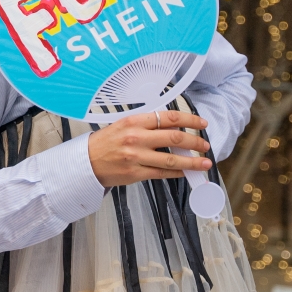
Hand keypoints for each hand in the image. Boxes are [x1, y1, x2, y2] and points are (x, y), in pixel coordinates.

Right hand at [85, 109, 211, 188]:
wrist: (86, 162)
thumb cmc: (105, 143)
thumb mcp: (123, 125)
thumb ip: (146, 125)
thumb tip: (172, 128)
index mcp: (134, 121)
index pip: (168, 118)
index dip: (189, 120)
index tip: (201, 123)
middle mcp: (136, 138)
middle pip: (174, 138)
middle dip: (195, 142)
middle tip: (205, 144)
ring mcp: (136, 157)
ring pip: (172, 160)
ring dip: (192, 162)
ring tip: (204, 163)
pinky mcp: (135, 173)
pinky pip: (162, 173)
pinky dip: (177, 173)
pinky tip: (185, 172)